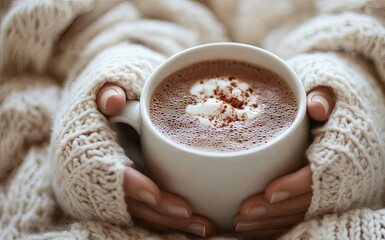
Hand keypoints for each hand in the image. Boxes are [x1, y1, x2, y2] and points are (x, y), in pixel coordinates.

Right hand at [97, 84, 215, 237]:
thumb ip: (108, 91)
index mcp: (97, 154)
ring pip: (145, 214)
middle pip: (134, 204)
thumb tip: (112, 101)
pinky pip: (150, 213)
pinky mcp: (132, 195)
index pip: (113, 175)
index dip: (132, 186)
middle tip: (195, 217)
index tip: (155, 193)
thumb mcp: (105, 89)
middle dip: (163, 214)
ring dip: (172, 224)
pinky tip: (197, 224)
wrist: (101, 116)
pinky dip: (170, 221)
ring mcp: (118, 190)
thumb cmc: (109, 101)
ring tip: (206, 228)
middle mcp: (104, 178)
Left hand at [234, 87, 334, 231]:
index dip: (295, 186)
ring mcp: (328, 191)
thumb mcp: (331, 92)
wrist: (346, 117)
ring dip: (270, 221)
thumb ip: (324, 96)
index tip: (269, 192)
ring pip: (299, 214)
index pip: (319, 175)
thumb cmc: (331, 102)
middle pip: (305, 202)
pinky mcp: (317, 197)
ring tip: (239, 222)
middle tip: (242, 212)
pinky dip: (275, 223)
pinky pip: (297, 216)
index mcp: (340, 153)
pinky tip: (251, 226)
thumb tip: (317, 107)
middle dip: (274, 211)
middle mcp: (337, 177)